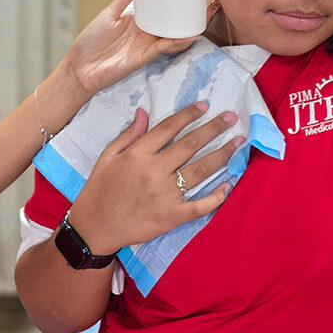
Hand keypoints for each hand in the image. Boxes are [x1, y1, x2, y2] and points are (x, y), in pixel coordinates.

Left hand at [64, 0, 200, 95]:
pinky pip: (164, 48)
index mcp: (138, 22)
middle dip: (192, 16)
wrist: (79, 68)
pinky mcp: (143, 57)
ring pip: (174, 37)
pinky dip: (176, 42)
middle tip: (208, 3)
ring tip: (204, 17)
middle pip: (173, 24)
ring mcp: (146, 46)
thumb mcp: (108, 14)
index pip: (162, 11)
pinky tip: (189, 35)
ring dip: (190, 29)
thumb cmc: (90, 43)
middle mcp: (145, 34)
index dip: (177, 4)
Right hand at [68, 102, 243, 254]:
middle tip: (231, 118)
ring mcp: (165, 195)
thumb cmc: (99, 190)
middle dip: (213, 129)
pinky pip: (199, 205)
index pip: (169, 128)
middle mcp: (154, 171)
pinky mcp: (171, 216)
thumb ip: (129, 135)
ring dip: (222, 155)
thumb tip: (145, 112)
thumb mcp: (107, 157)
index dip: (189, 115)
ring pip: (200, 170)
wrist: (94, 227)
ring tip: (238, 143)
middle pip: (190, 145)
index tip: (205, 105)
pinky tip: (228, 185)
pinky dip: (216, 196)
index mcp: (138, 154)